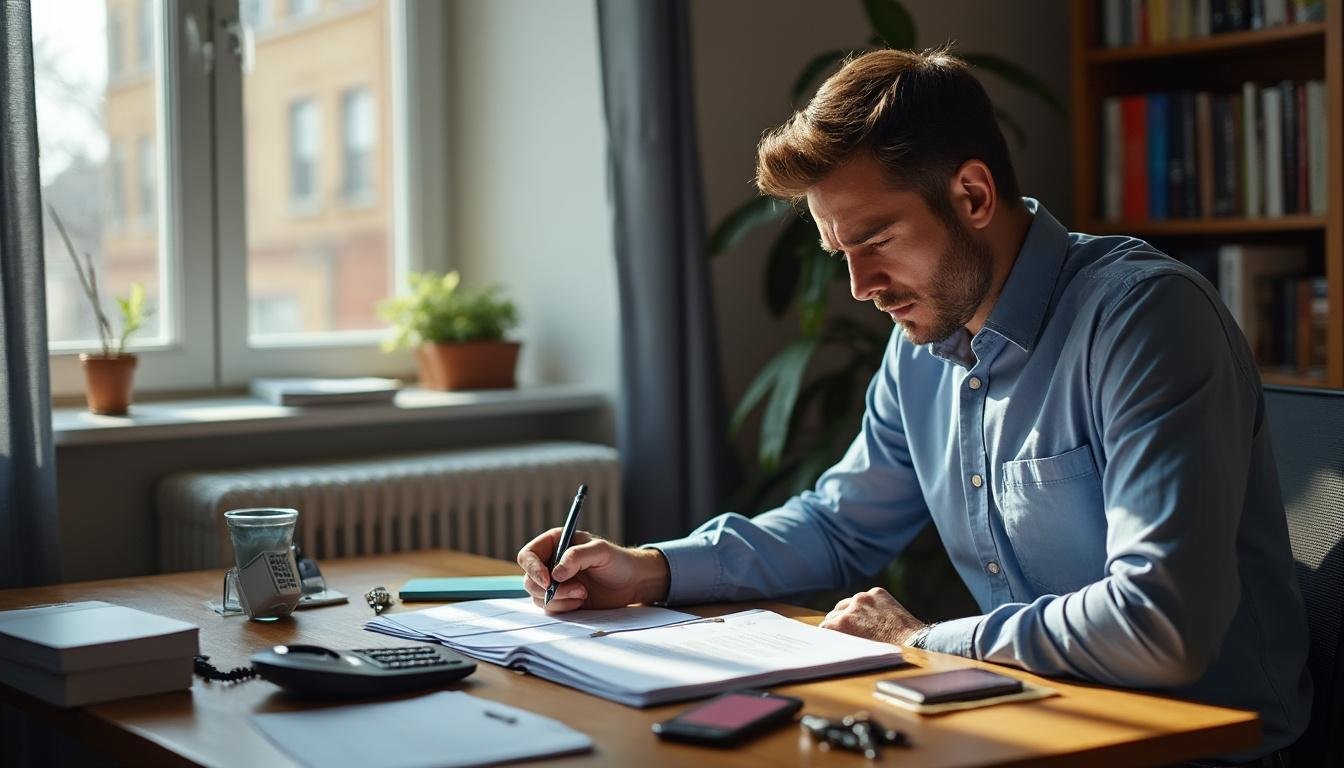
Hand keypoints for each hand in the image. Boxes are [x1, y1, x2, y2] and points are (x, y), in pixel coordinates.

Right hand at [516, 528, 669, 612]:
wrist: (631, 583)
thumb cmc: (617, 561)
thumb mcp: (600, 551)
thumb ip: (577, 556)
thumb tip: (556, 573)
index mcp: (555, 543)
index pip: (528, 555)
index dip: (533, 569)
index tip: (548, 581)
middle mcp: (550, 562)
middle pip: (529, 579)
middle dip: (550, 589)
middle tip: (578, 590)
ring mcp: (554, 583)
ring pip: (538, 596)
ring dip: (560, 599)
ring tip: (583, 594)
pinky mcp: (561, 600)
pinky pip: (550, 608)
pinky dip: (564, 608)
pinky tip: (582, 601)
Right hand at [820, 587, 924, 645]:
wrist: (913, 643)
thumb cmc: (884, 653)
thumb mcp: (856, 649)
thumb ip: (841, 639)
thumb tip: (832, 633)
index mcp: (841, 624)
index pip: (824, 626)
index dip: (830, 634)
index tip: (834, 638)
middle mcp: (851, 607)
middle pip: (834, 613)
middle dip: (838, 622)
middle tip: (848, 633)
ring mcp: (864, 597)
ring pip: (848, 603)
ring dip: (851, 612)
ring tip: (861, 624)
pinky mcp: (877, 592)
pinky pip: (865, 597)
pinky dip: (868, 606)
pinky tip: (877, 617)